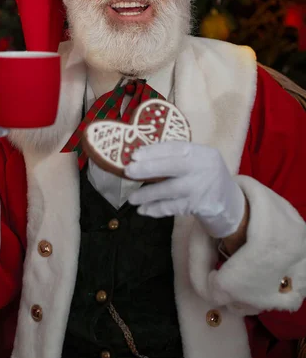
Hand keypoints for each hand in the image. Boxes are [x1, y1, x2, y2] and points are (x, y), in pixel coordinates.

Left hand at [126, 141, 245, 238]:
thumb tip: (140, 158)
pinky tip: (144, 210)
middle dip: (147, 169)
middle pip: (171, 167)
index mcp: (201, 152)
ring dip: (147, 194)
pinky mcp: (199, 206)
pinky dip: (156, 209)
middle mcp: (203, 167)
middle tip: (128, 172)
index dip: (153, 151)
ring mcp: (201, 188)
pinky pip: (172, 208)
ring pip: (169, 190)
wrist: (230, 201)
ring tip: (132, 198)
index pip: (175, 147)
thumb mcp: (197, 160)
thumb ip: (176, 157)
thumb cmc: (205, 175)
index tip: (134, 155)